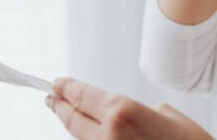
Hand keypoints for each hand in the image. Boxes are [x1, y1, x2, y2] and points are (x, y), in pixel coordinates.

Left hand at [46, 77, 213, 139]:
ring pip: (82, 137)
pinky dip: (90, 138)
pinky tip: (89, 132)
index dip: (67, 88)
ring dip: (73, 124)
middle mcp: (109, 135)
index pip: (83, 96)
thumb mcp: (165, 114)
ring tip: (65, 112)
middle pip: (74, 120)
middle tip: (51, 97)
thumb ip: (137, 112)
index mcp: (122, 112)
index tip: (56, 83)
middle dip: (60, 106)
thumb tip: (125, 118)